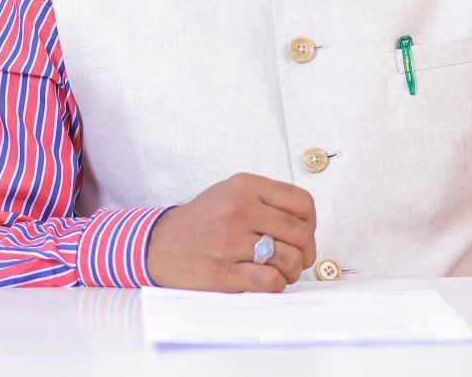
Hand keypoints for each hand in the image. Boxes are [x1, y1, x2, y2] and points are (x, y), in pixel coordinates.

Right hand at [145, 172, 316, 291]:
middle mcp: (240, 209)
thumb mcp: (231, 192)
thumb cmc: (202, 219)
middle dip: (306, 252)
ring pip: (289, 258)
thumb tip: (305, 223)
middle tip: (299, 260)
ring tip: (282, 272)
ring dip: (292, 271)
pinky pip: (269, 280)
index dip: (311, 224)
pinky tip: (267, 281)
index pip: (302, 203)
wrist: (160, 243)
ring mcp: (231, 240)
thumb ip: (266, 199)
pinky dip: (276, 285)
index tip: (303, 235)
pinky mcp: (223, 271)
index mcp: (246, 186)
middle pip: (300, 233)